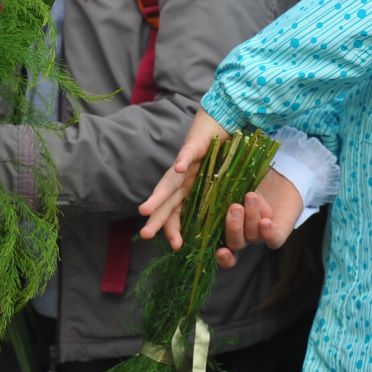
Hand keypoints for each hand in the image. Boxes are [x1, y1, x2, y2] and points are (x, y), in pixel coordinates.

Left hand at [137, 110, 228, 249]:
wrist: (219, 124)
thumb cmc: (220, 157)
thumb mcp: (219, 185)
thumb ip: (216, 203)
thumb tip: (226, 229)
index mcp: (189, 191)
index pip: (178, 213)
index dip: (175, 229)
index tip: (177, 247)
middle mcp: (183, 179)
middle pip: (168, 202)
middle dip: (156, 218)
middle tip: (145, 234)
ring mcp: (186, 163)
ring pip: (169, 181)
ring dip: (158, 195)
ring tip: (145, 210)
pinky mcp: (193, 146)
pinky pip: (186, 153)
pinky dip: (182, 160)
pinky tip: (178, 168)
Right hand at [216, 168, 303, 269]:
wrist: (280, 173)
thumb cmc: (245, 177)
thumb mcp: (228, 183)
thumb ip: (215, 192)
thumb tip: (198, 190)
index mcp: (227, 228)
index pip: (222, 252)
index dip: (221, 256)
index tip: (219, 250)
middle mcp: (244, 235)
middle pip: (235, 243)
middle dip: (234, 227)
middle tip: (234, 207)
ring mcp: (261, 234)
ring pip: (252, 236)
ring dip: (251, 217)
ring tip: (251, 196)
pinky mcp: (280, 229)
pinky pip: (274, 239)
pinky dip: (268, 233)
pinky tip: (265, 222)